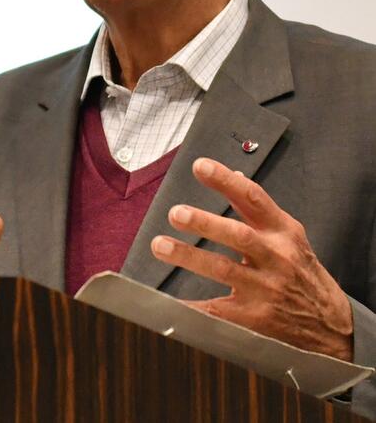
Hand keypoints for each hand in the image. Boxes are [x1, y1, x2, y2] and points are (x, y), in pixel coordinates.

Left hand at [150, 157, 353, 360]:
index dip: (226, 181)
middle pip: (238, 236)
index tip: (199, 166)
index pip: (253, 198)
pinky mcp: (255, 318)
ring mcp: (266, 289)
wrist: (333, 326)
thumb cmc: (303, 272)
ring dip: (189, 257)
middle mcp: (276, 258)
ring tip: (160, 246)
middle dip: (205, 223)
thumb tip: (234, 176)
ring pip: (224, 270)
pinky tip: (168, 301)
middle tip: (175, 213)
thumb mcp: (289, 235)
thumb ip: (258, 208)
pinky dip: (192, 306)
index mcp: (283, 232)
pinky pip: (218, 311)